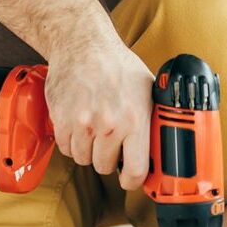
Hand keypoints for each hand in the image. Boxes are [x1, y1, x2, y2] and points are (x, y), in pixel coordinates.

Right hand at [43, 28, 153, 189]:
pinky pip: (65, 148)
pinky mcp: (61, 120)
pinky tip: (79, 126)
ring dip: (89, 150)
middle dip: (109, 159)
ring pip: (83, 159)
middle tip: (111, 143)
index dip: (133, 181)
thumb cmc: (117, 65)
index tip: (130, 179)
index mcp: (134, 120)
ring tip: (94, 130)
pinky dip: (71, 142)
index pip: (134, 170)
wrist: (83, 45)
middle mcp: (108, 125)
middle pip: (105, 167)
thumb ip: (154, 118)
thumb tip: (164, 142)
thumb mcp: (148, 88)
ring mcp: (82, 124)